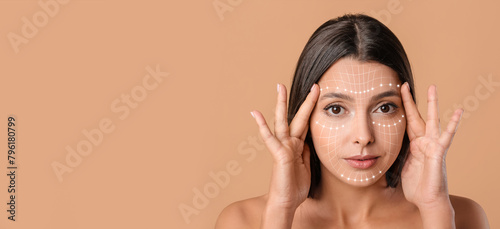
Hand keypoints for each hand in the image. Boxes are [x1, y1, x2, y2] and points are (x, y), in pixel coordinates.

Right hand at [251, 83, 319, 210]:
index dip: (312, 109)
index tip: (319, 95)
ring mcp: (283, 147)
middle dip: (306, 101)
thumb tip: (307, 142)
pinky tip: (256, 113)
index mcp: (297, 146)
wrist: (286, 202)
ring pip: (282, 121)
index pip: (305, 123)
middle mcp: (289, 143)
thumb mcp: (306, 166)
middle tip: (314, 84)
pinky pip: (269, 138)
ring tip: (279, 87)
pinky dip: (262, 126)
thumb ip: (305, 152)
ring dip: (281, 104)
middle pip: (297, 117)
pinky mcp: (278, 154)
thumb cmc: (295, 187)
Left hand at [400, 83, 462, 208]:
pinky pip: (446, 136)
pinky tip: (458, 111)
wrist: (426, 200)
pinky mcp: (439, 153)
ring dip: (432, 104)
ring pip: (432, 120)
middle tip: (405, 84)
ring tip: (433, 88)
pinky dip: (452, 124)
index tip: (394, 94)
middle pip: (416, 116)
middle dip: (411, 100)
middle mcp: (424, 141)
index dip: (401, 109)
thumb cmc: (416, 185)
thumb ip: (396, 155)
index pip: (406, 122)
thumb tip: (381, 149)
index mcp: (414, 144)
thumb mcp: (400, 166)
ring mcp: (433, 146)